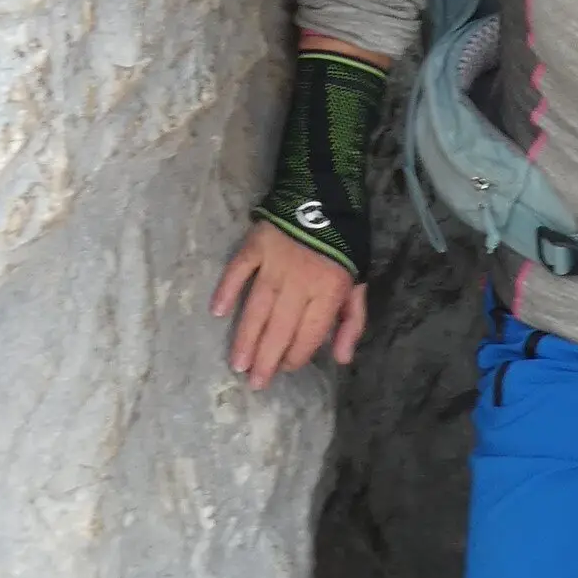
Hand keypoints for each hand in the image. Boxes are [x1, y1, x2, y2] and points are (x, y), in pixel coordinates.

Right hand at [211, 220, 366, 392]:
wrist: (327, 194)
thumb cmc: (344, 246)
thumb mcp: (359, 282)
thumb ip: (351, 321)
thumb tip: (341, 358)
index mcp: (329, 290)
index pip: (309, 333)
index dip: (296, 356)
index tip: (285, 370)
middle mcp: (301, 280)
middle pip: (280, 327)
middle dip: (267, 359)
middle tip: (254, 383)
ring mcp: (275, 262)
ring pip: (257, 307)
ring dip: (246, 337)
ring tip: (237, 363)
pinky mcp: (255, 245)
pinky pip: (238, 271)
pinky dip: (227, 290)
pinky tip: (218, 312)